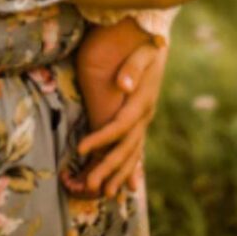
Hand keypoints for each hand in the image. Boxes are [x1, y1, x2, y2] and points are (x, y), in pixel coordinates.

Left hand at [77, 40, 167, 197]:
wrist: (156, 42)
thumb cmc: (146, 45)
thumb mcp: (143, 51)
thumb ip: (134, 66)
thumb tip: (124, 85)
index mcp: (143, 101)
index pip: (120, 126)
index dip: (100, 138)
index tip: (80, 148)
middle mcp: (145, 115)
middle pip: (126, 147)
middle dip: (107, 167)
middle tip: (89, 186)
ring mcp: (144, 119)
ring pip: (131, 152)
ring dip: (117, 173)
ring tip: (103, 193)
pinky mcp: (140, 118)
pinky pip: (133, 147)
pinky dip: (128, 166)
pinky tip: (123, 183)